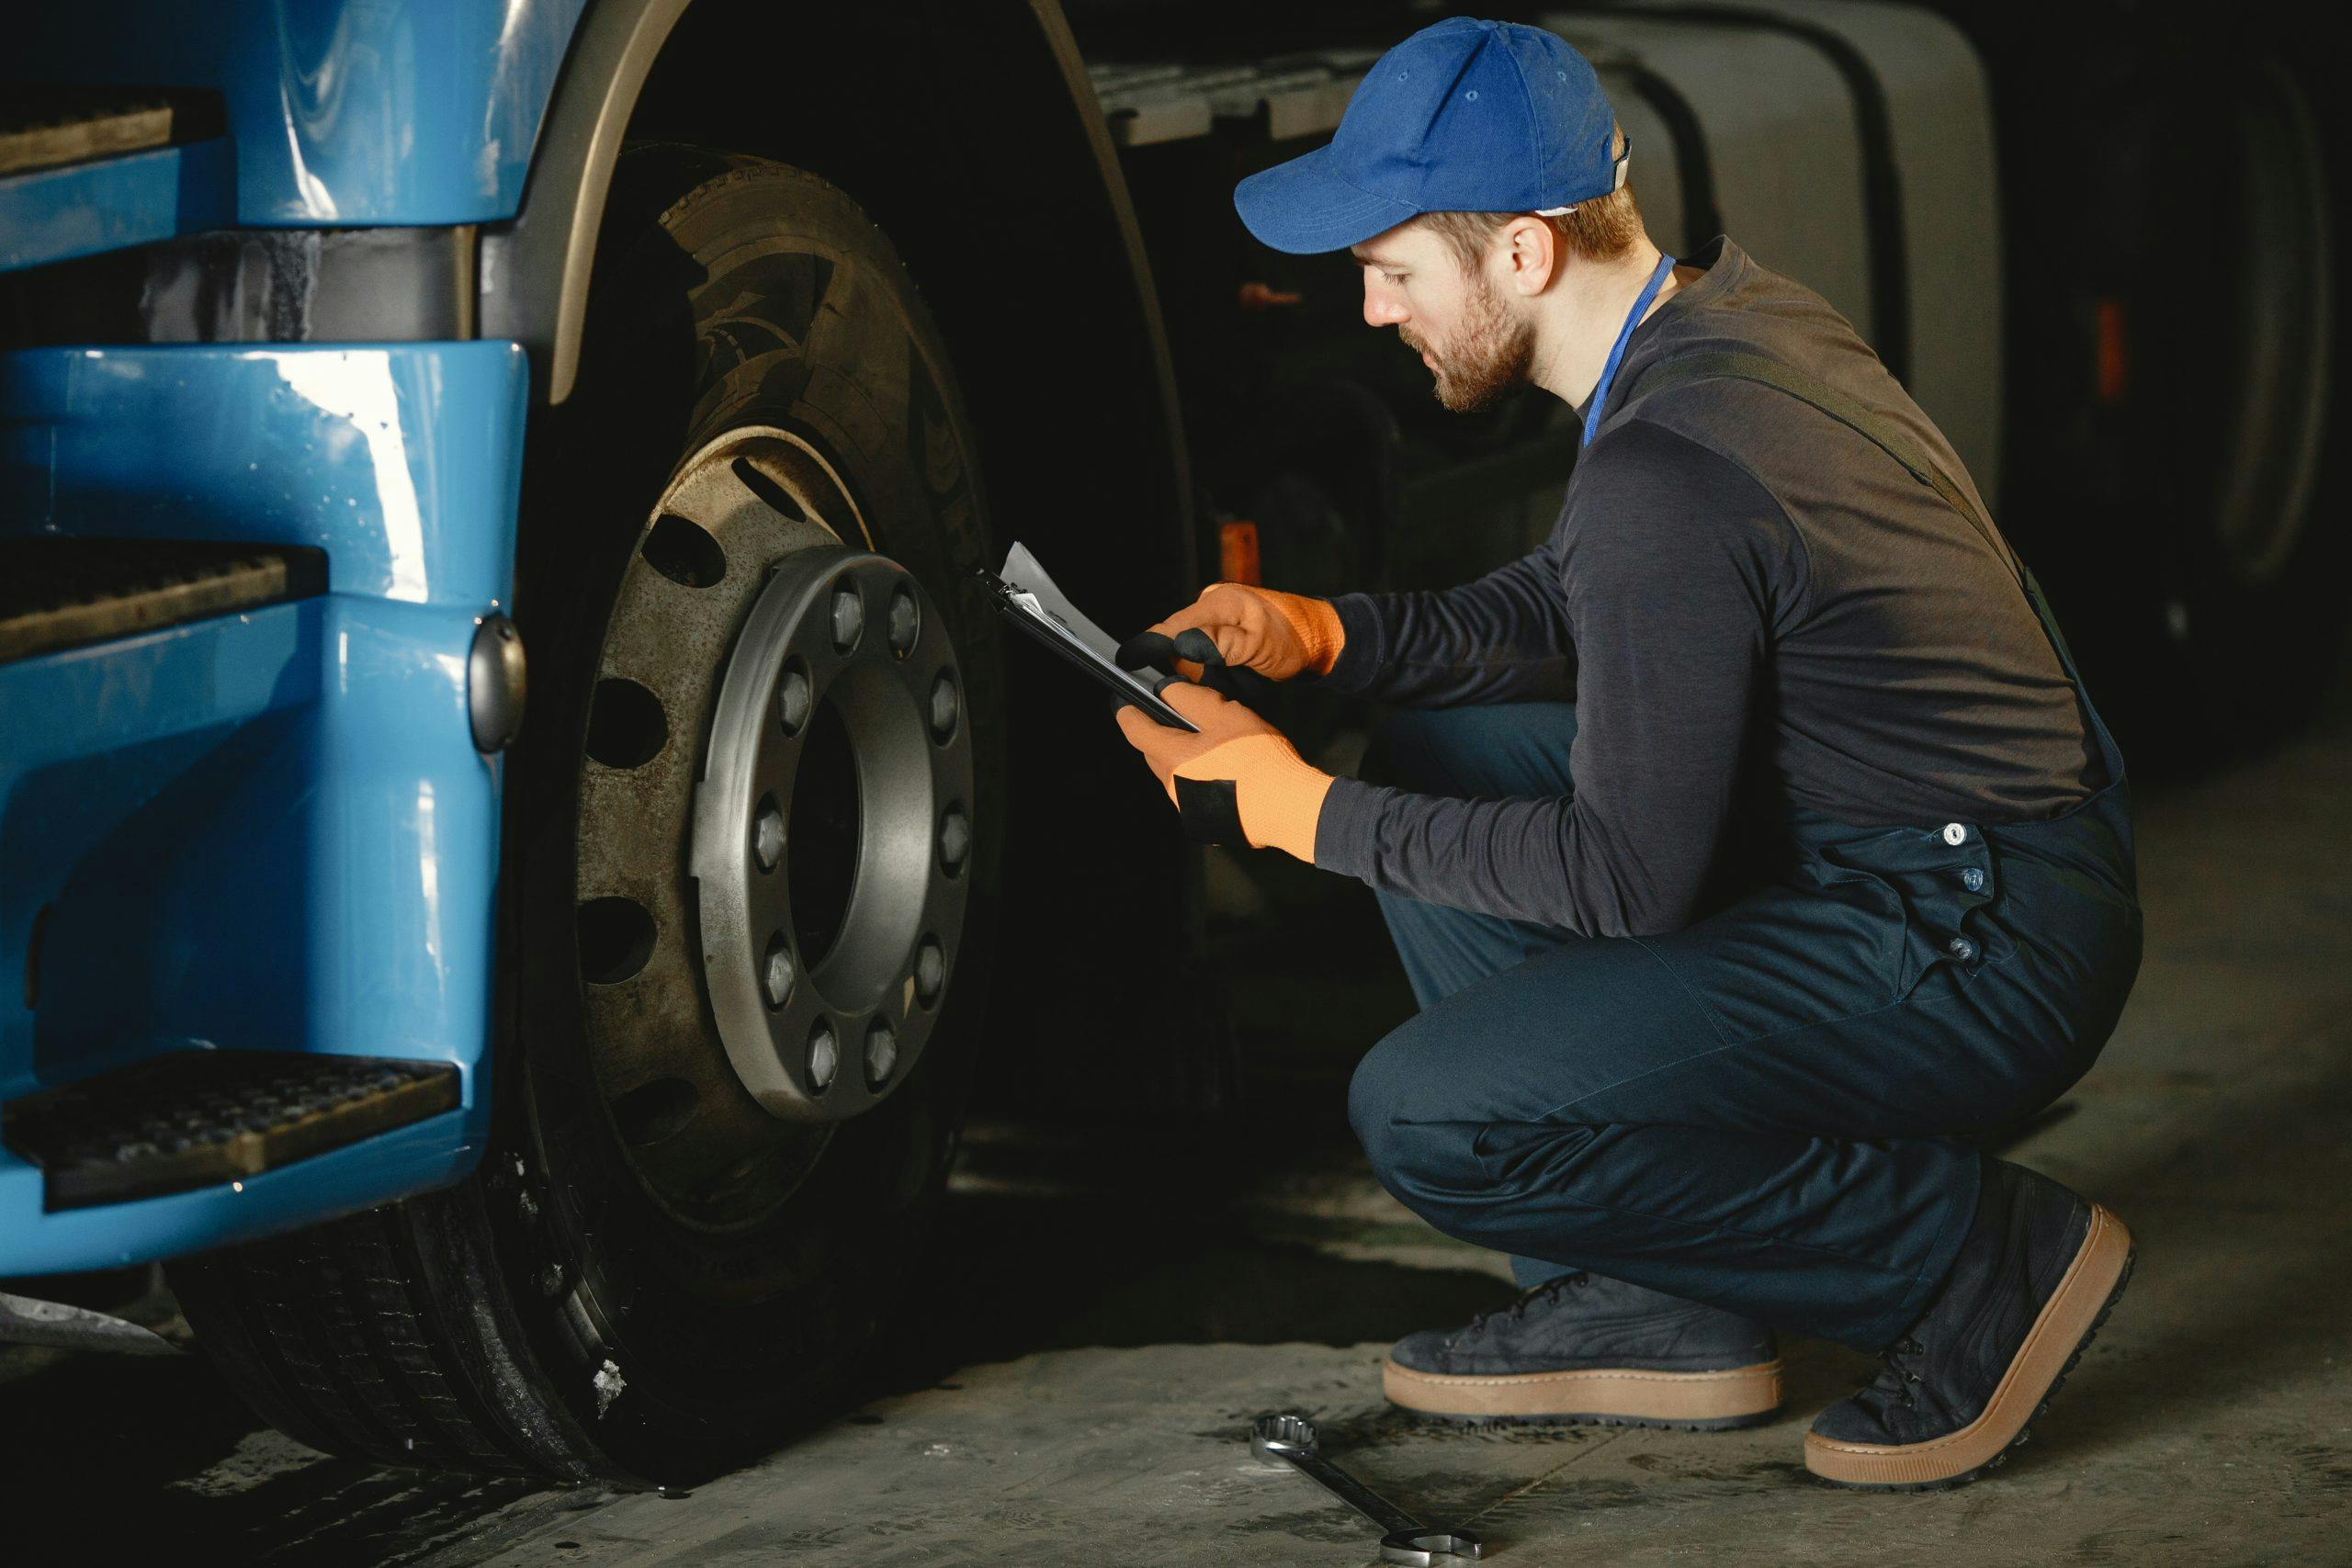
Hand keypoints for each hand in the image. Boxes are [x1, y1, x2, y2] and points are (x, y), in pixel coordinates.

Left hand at [1112, 681, 1333, 861]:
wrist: (1288, 807)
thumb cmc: (1258, 758)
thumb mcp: (1225, 714)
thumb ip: (1189, 698)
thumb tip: (1166, 689)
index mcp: (1172, 758)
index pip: (1134, 729)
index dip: (1127, 710)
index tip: (1124, 700)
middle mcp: (1172, 788)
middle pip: (1154, 753)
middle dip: (1160, 733)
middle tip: (1182, 718)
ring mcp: (1188, 809)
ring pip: (1175, 774)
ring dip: (1184, 757)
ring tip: (1214, 745)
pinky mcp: (1205, 823)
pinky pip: (1193, 793)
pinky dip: (1201, 778)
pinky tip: (1227, 771)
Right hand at [1117, 582, 1343, 682]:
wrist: (1324, 640)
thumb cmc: (1296, 640)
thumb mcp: (1258, 645)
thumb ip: (1219, 644)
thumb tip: (1182, 646)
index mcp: (1217, 603)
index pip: (1171, 627)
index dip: (1146, 647)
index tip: (1124, 662)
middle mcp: (1213, 606)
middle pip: (1176, 641)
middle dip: (1181, 668)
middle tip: (1200, 688)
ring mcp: (1219, 619)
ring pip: (1190, 651)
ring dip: (1199, 673)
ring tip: (1230, 683)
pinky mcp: (1226, 632)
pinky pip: (1204, 654)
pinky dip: (1210, 671)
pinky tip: (1231, 679)